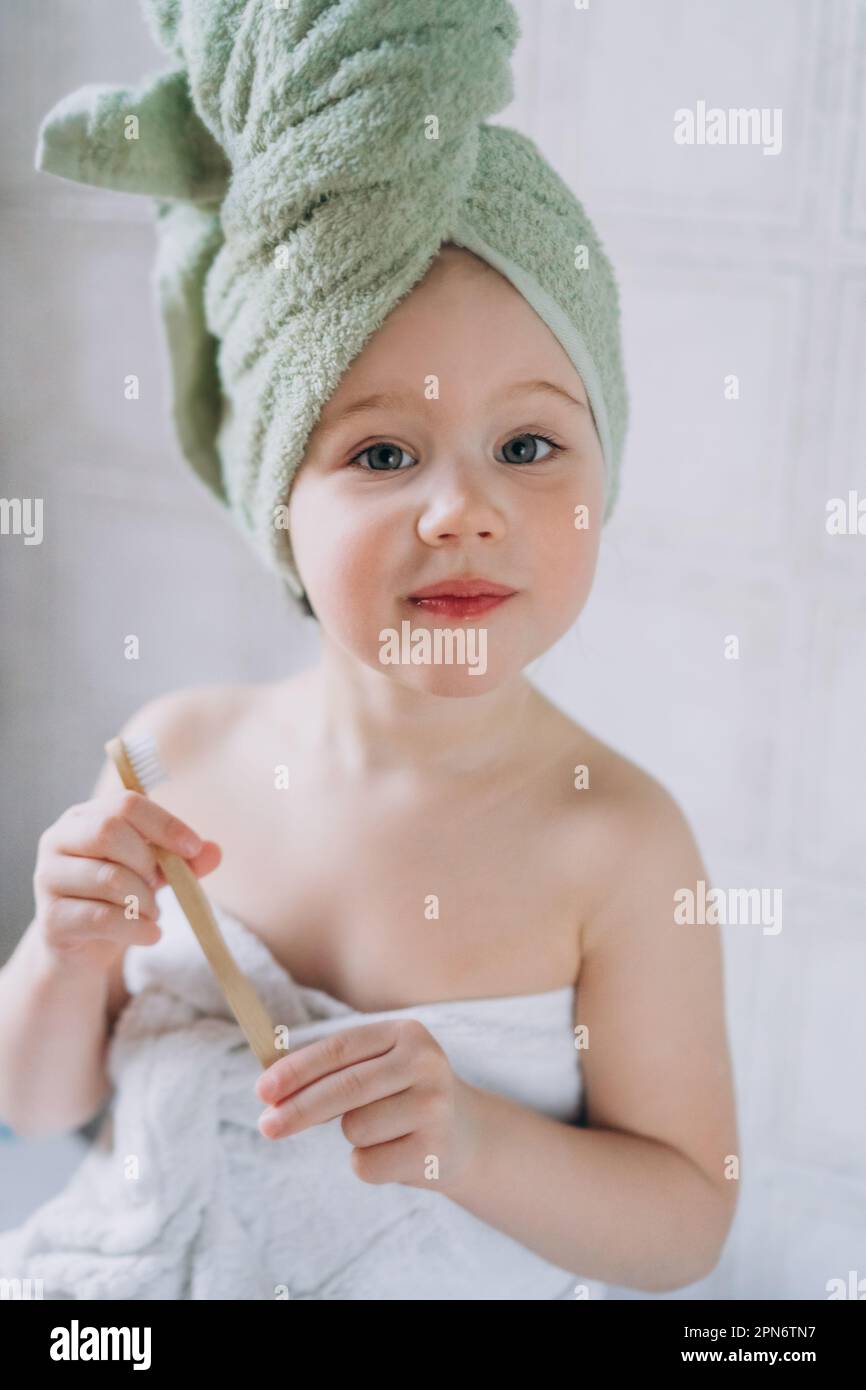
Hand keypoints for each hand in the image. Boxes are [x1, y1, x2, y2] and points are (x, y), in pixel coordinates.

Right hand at [33, 789, 220, 972]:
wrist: (81, 946)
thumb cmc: (117, 896)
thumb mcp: (153, 872)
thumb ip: (183, 861)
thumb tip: (214, 852)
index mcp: (84, 817)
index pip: (126, 803)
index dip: (165, 824)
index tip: (194, 847)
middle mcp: (58, 840)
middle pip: (109, 832)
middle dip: (147, 862)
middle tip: (159, 884)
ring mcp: (48, 879)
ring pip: (110, 879)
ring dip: (144, 900)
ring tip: (151, 912)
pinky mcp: (51, 919)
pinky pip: (102, 918)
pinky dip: (137, 928)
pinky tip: (148, 933)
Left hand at [254, 1017, 480, 1194]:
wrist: (467, 1135)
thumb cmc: (404, 1096)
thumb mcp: (380, 1068)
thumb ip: (335, 1071)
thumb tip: (272, 1090)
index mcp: (407, 1034)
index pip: (340, 1049)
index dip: (297, 1070)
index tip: (262, 1090)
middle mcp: (426, 1064)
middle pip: (344, 1088)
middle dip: (297, 1109)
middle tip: (266, 1127)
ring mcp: (434, 1107)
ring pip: (355, 1129)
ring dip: (352, 1137)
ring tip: (382, 1132)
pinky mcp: (434, 1151)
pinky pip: (368, 1165)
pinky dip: (368, 1164)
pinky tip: (395, 1152)